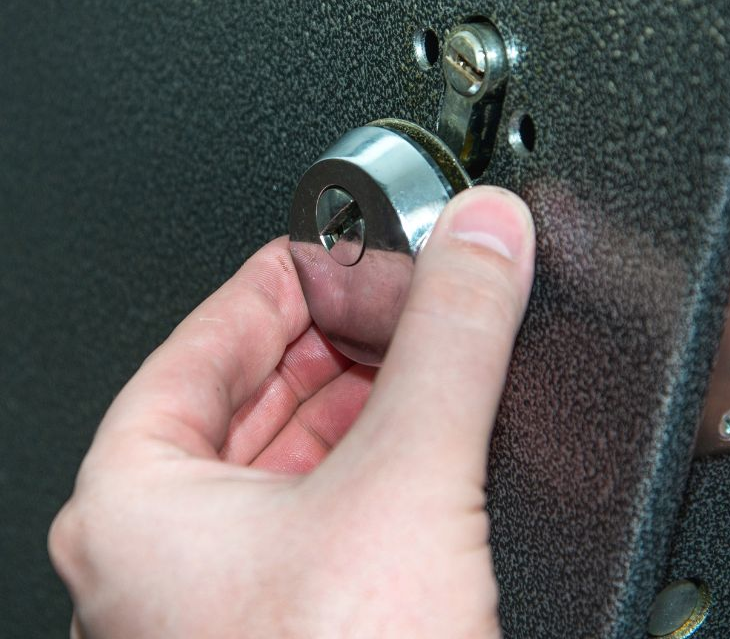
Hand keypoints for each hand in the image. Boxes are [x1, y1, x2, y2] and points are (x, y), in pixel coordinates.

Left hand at [48, 186, 534, 638]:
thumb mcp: (408, 484)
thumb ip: (451, 341)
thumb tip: (481, 239)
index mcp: (138, 499)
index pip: (217, 324)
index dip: (309, 268)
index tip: (375, 245)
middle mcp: (168, 549)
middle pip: (261, 383)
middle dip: (356, 331)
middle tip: (427, 297)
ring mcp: (230, 595)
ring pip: (302, 449)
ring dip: (379, 393)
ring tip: (445, 356)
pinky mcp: (298, 624)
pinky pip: (336, 507)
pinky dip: (390, 460)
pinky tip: (441, 444)